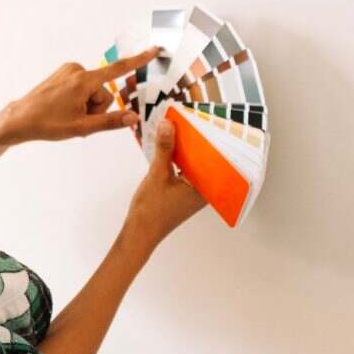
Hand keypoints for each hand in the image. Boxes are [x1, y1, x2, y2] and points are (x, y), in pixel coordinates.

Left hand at [3, 45, 161, 143]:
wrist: (20, 119)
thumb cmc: (47, 124)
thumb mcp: (82, 127)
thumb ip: (111, 122)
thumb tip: (133, 117)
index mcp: (83, 80)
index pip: (119, 69)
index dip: (139, 60)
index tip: (155, 50)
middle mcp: (77, 70)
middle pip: (104, 91)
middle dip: (97, 107)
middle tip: (77, 119)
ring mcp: (69, 71)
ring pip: (93, 91)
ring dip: (87, 106)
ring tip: (68, 115)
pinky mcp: (64, 73)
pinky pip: (83, 87)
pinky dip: (79, 100)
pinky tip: (64, 109)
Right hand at [125, 116, 207, 247]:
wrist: (139, 233)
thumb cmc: (151, 210)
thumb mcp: (157, 174)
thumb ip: (164, 148)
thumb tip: (168, 124)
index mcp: (204, 188)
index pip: (214, 158)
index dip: (210, 138)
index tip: (206, 120)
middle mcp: (203, 191)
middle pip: (205, 160)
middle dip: (197, 141)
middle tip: (192, 120)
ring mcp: (193, 193)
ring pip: (195, 165)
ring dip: (187, 149)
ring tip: (181, 128)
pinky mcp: (183, 193)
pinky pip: (186, 171)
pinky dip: (180, 159)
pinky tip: (171, 146)